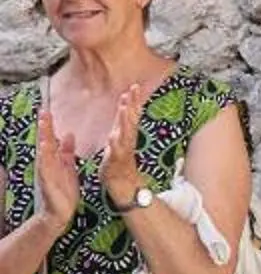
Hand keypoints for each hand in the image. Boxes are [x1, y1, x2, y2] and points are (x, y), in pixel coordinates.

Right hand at [34, 109, 80, 230]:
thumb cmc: (63, 189)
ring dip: (44, 138)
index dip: (49, 125)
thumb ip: (67, 151)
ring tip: (43, 124)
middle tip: (43, 111)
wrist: (60, 211)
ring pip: (44, 153)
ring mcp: (46, 173)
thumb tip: (69, 134)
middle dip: (44, 127)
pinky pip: (46, 168)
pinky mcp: (48, 182)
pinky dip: (46, 158)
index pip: (50, 138)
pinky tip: (46, 148)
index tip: (47, 109)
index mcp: (53, 159)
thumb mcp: (68, 166)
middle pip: (45, 142)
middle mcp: (47, 164)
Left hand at [100, 87, 143, 207]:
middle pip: (130, 120)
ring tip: (124, 108)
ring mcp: (123, 151)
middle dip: (132, 105)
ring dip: (125, 121)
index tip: (134, 87)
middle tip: (134, 90)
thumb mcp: (119, 141)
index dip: (133, 101)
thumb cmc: (119, 164)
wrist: (124, 187)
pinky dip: (115, 145)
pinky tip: (113, 137)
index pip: (130, 115)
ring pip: (125, 133)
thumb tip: (124, 108)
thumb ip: (121, 126)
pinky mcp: (116, 163)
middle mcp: (126, 141)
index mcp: (125, 135)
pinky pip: (116, 153)